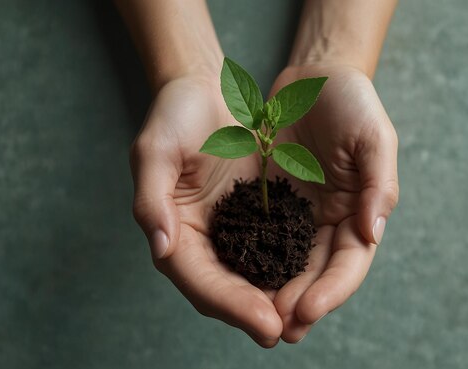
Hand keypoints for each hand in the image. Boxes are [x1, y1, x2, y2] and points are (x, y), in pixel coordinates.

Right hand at [129, 74, 283, 347]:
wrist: (209, 90)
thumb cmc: (176, 115)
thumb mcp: (155, 150)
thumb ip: (151, 198)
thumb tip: (160, 247)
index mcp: (174, 232)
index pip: (200, 281)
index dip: (231, 305)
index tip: (265, 322)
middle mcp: (203, 241)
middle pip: (229, 290)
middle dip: (259, 313)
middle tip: (290, 330)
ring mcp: (232, 231)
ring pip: (256, 278)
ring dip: (280, 300)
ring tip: (308, 317)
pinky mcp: (259, 217)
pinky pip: (277, 250)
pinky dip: (293, 269)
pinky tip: (316, 280)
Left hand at [268, 64, 399, 341]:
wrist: (312, 79)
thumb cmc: (351, 102)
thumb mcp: (373, 135)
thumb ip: (377, 184)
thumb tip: (371, 234)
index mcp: (357, 212)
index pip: (348, 264)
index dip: (331, 291)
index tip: (306, 311)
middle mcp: (328, 222)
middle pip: (316, 275)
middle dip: (298, 304)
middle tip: (275, 328)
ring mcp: (297, 216)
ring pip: (286, 266)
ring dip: (272, 294)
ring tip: (255, 319)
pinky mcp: (268, 205)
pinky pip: (258, 239)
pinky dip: (250, 262)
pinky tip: (234, 280)